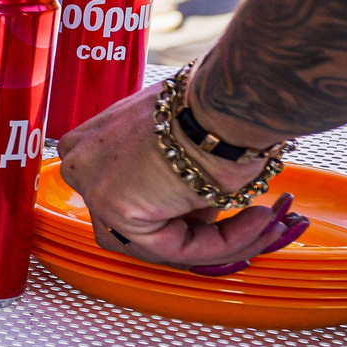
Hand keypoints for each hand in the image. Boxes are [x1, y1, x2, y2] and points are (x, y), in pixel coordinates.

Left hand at [55, 82, 310, 271]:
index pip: (130, 194)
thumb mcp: (182, 138)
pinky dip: (221, 242)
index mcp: (91, 140)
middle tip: (250, 223)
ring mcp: (92, 186)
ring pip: (158, 240)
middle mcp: (81, 162)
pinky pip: (173, 247)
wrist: (231, 99)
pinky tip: (260, 223)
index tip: (227, 211)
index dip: (184, 211)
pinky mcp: (116, 209)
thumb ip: (170, 173)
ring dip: (219, 239)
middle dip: (200, 230)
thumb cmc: (216, 107)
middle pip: (141, 222)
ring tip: (265, 223)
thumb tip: (191, 203)